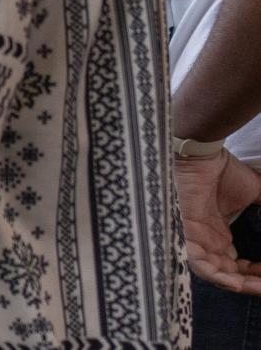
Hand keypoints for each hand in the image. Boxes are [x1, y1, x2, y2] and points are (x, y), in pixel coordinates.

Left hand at [176, 149, 260, 292]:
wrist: (202, 153)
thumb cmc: (223, 171)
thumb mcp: (253, 195)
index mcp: (218, 235)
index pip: (237, 266)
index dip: (256, 274)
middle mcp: (207, 241)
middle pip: (228, 274)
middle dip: (250, 283)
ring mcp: (195, 239)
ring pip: (215, 274)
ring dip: (237, 284)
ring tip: (257, 287)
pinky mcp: (186, 234)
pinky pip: (197, 264)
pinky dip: (216, 276)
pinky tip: (235, 282)